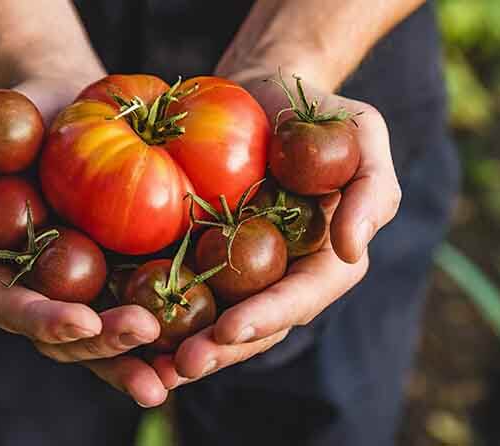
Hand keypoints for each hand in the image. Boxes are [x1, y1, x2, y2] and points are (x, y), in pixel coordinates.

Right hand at [0, 77, 168, 406]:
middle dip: (104, 348)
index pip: (13, 308)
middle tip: (144, 333)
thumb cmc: (7, 121)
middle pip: (66, 338)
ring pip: (107, 339)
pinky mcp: (124, 272)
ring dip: (138, 360)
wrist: (66, 104)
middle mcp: (42, 291)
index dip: (45, 321)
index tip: (85, 322)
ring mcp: (85, 287)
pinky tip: (201, 341)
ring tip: (176, 372)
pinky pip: (144, 306)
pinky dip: (169, 332)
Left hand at [154, 75, 399, 386]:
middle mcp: (282, 276)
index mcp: (325, 259)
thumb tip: (353, 250)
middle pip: (255, 325)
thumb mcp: (362, 133)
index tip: (232, 329)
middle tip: (183, 365)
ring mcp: (240, 271)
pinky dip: (157, 314)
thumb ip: (372, 189)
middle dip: (221, 350)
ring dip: (185, 349)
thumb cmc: (319, 111)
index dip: (270, 316)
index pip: (302, 297)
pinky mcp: (201, 256)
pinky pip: (181, 290)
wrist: (260, 94)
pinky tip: (127, 330)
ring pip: (215, 321)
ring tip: (151, 371)